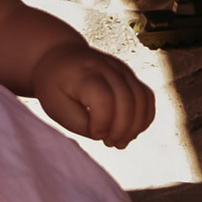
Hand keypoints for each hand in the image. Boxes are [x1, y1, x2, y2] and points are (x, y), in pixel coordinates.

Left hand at [31, 39, 153, 148]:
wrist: (58, 58)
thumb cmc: (55, 86)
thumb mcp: (56, 107)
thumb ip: (80, 124)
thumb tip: (105, 133)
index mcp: (84, 73)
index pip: (104, 99)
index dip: (102, 123)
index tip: (93, 134)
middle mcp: (106, 67)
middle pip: (127, 100)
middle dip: (121, 130)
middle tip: (109, 143)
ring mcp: (121, 69)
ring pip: (142, 99)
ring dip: (136, 127)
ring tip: (120, 141)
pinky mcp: (129, 74)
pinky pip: (147, 97)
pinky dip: (144, 117)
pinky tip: (131, 131)